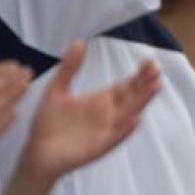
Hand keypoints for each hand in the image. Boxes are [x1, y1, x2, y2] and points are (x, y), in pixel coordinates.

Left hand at [20, 42, 160, 181]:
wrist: (37, 152)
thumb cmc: (48, 123)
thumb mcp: (57, 89)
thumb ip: (69, 68)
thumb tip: (79, 42)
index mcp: (101, 100)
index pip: (127, 85)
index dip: (140, 75)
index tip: (150, 62)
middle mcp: (109, 115)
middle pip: (133, 97)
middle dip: (146, 84)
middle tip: (157, 70)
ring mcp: (106, 131)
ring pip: (130, 114)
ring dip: (143, 102)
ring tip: (156, 87)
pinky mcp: (99, 147)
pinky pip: (115, 137)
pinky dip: (126, 130)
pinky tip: (136, 119)